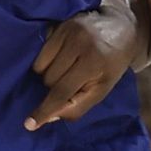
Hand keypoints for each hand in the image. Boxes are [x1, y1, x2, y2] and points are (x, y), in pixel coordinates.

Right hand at [29, 6, 142, 129]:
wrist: (121, 27)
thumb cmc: (113, 62)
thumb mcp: (103, 88)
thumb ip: (78, 105)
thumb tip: (50, 117)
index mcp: (93, 63)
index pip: (62, 91)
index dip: (45, 109)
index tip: (29, 124)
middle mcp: (79, 45)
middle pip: (49, 80)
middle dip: (56, 87)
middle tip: (73, 80)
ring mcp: (67, 32)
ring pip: (41, 67)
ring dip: (49, 74)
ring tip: (68, 67)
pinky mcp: (59, 26)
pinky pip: (40, 52)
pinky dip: (47, 60)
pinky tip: (63, 56)